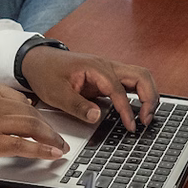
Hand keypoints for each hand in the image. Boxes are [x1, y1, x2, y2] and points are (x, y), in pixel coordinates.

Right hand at [0, 83, 68, 167]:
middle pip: (29, 112)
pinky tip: (51, 154)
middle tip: (59, 136)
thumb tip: (15, 108)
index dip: (36, 111)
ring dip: (50, 137)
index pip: (19, 98)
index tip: (44, 120)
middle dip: (48, 126)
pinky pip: (21, 145)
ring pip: (30, 126)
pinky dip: (41, 150)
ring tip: (60, 146)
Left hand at [18, 46, 160, 131]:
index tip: (130, 126)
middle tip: (146, 120)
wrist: (38, 60)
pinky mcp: (108, 77)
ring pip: (140, 77)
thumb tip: (96, 117)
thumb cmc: (46, 72)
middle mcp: (107, 66)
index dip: (127, 109)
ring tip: (146, 116)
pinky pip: (131, 83)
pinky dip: (140, 95)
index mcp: (96, 68)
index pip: (119, 89)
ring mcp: (109, 70)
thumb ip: (77, 106)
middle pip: (141, 76)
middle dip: (149, 97)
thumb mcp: (56, 93)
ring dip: (148, 95)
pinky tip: (137, 110)